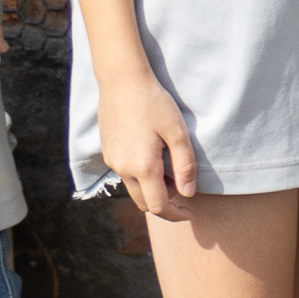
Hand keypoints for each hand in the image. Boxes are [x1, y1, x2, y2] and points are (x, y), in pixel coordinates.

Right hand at [96, 63, 204, 219]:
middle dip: (165, 204)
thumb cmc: (155, 104)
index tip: (191, 213)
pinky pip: (125, 175)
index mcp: (142, 167)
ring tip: (172, 170)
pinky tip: (155, 159)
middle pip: (143, 203)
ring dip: (153, 189)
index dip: (176, 214)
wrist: (122, 82)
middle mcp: (122, 169)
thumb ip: (184, 165)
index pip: (158, 206)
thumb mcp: (178, 133)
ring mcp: (112, 161)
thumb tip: (187, 194)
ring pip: (133, 189)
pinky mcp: (108, 152)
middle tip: (184, 191)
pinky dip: (141, 177)